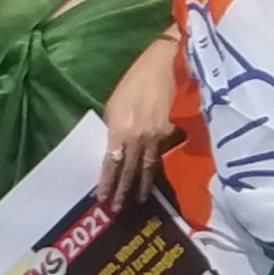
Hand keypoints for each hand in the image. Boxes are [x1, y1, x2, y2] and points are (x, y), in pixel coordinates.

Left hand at [98, 31, 185, 205]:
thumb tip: (114, 144)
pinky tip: (153, 177)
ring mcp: (157, 137)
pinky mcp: (170, 132)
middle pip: (129, 170)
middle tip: (117, 208)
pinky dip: (155, 167)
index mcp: (120, 129)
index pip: (111, 163)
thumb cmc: (134, 79)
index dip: (108, 182)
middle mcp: (138, 137)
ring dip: (141, 185)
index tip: (103, 197)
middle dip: (123, 190)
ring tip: (138, 200)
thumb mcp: (114, 102)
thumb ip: (113, 126)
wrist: (166, 66)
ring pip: (147, 166)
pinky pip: (160, 154)